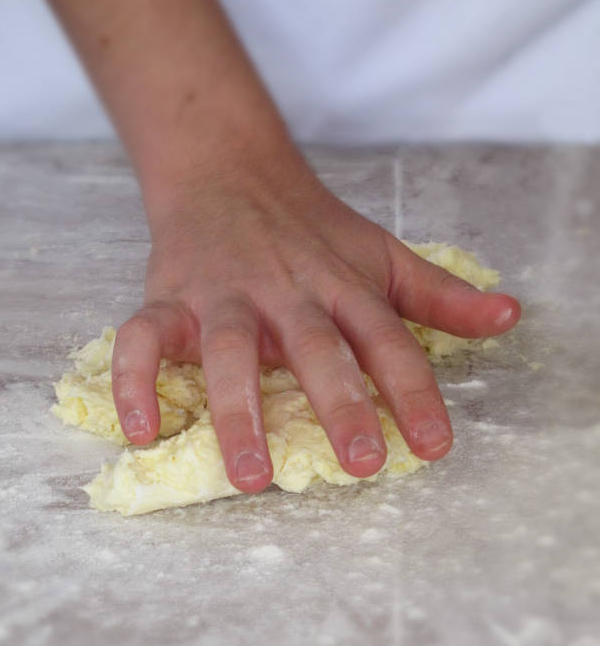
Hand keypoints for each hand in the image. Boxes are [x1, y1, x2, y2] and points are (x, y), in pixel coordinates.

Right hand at [111, 152, 519, 493]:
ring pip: (229, 351)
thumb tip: (510, 317)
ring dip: (239, 412)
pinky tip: (143, 431)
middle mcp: (285, 290)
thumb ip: (441, 293)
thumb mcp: (381, 254)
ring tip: (251, 476)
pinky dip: (135, 382)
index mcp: (340, 284)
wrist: (228, 170)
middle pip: (316, 346)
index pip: (386, 339)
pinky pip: (143, 339)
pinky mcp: (168, 298)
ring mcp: (222, 294)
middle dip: (340, 403)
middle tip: (362, 464)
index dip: (414, 391)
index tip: (435, 446)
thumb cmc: (311, 227)